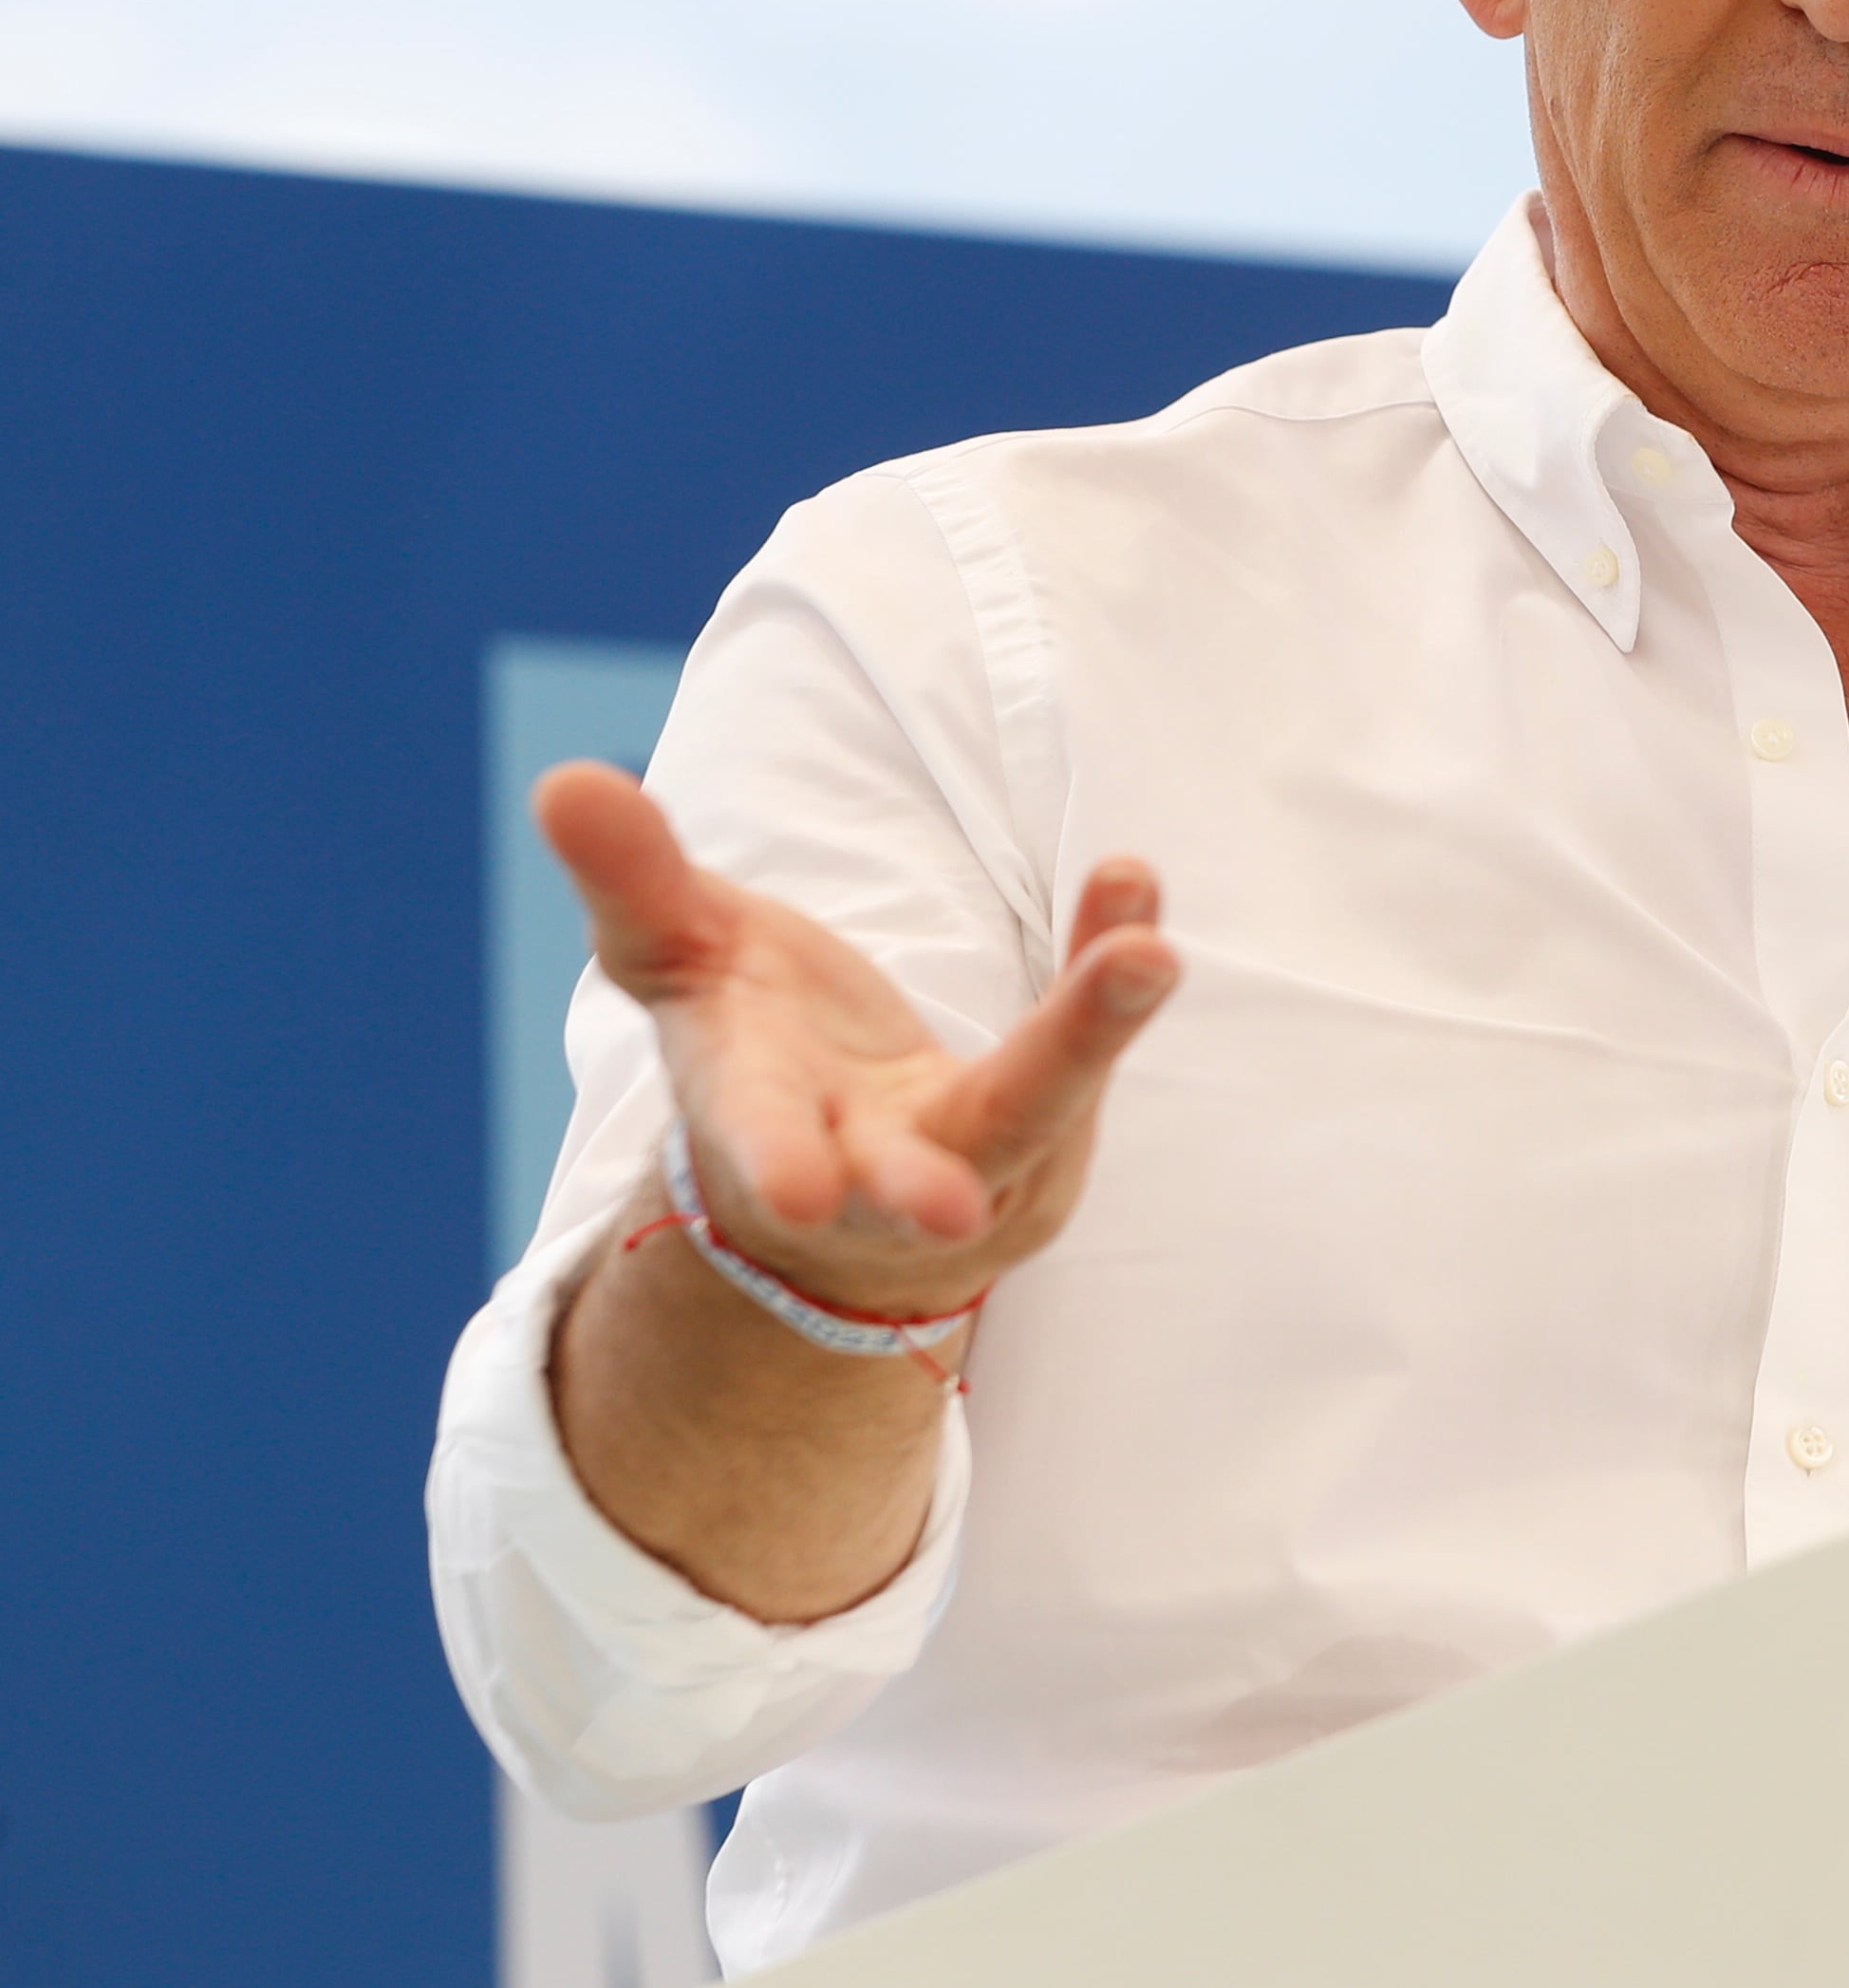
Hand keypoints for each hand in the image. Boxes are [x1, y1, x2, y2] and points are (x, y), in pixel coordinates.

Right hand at [533, 761, 1178, 1319]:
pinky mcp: (1052, 1123)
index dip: (776, 1157)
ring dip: (1090, 1034)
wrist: (849, 1185)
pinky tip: (1135, 884)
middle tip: (954, 1206)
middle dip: (923, 1181)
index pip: (761, 1137)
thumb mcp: (683, 964)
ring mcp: (972, 1155)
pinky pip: (1087, 1037)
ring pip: (1035, 1108)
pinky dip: (1107, 961)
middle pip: (910, 1169)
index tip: (801, 1188)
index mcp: (762, 1121)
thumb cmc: (755, 1056)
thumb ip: (635, 882)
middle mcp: (870, 1160)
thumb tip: (561, 781)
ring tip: (1148, 953)